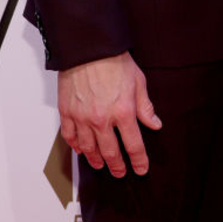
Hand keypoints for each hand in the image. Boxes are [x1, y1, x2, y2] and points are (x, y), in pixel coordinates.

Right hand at [58, 51, 161, 176]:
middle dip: (117, 165)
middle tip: (120, 172)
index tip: (141, 168)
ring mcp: (82, 118)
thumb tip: (155, 124)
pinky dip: (76, 146)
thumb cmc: (115, 61)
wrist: (90, 48)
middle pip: (110, 152)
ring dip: (96, 160)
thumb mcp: (139, 82)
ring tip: (101, 165)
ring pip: (89, 148)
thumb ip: (146, 107)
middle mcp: (102, 119)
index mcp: (124, 112)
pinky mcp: (68, 112)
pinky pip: (70, 137)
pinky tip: (81, 150)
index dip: (139, 160)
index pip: (133, 144)